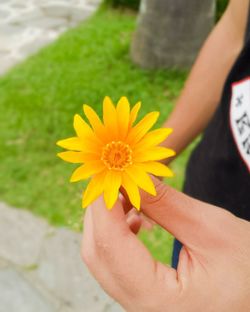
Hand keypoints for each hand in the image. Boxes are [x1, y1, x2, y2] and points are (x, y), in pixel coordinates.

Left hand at [82, 177, 249, 311]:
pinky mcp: (144, 295)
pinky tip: (134, 218)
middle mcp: (142, 310)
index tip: (103, 173)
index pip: (111, 246)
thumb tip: (132, 177)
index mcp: (159, 302)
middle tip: (115, 178)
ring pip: (103, 258)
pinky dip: (118, 235)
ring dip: (109, 222)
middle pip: (98, 254)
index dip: (102, 204)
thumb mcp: (212, 230)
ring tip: (128, 194)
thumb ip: (165, 203)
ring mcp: (141, 305)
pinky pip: (116, 263)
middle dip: (101, 211)